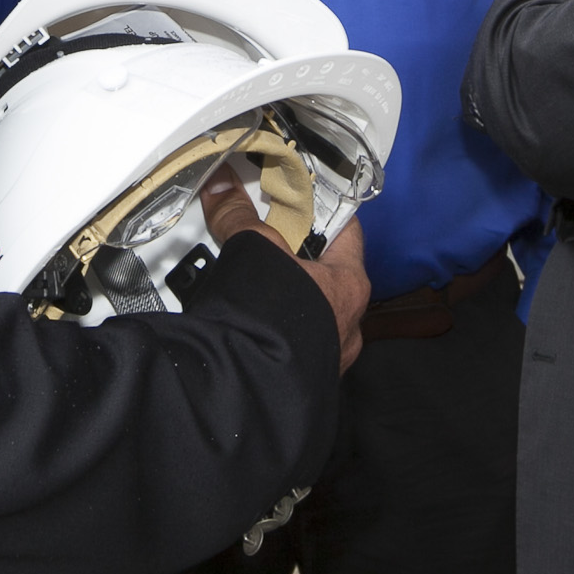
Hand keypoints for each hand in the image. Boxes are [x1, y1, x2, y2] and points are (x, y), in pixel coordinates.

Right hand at [200, 165, 371, 371]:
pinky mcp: (304, 377)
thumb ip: (238, 215)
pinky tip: (249, 321)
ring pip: (309, 311)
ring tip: (252, 282)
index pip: (346, 230)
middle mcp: (347, 322)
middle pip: (324, 272)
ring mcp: (328, 354)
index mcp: (350, 284)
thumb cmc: (269, 319)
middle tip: (268, 239)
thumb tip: (223, 187)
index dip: (322, 211)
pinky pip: (293, 342)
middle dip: (295, 256)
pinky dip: (273, 328)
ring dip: (284, 295)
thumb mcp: (253, 249)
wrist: (249, 385)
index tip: (302, 201)